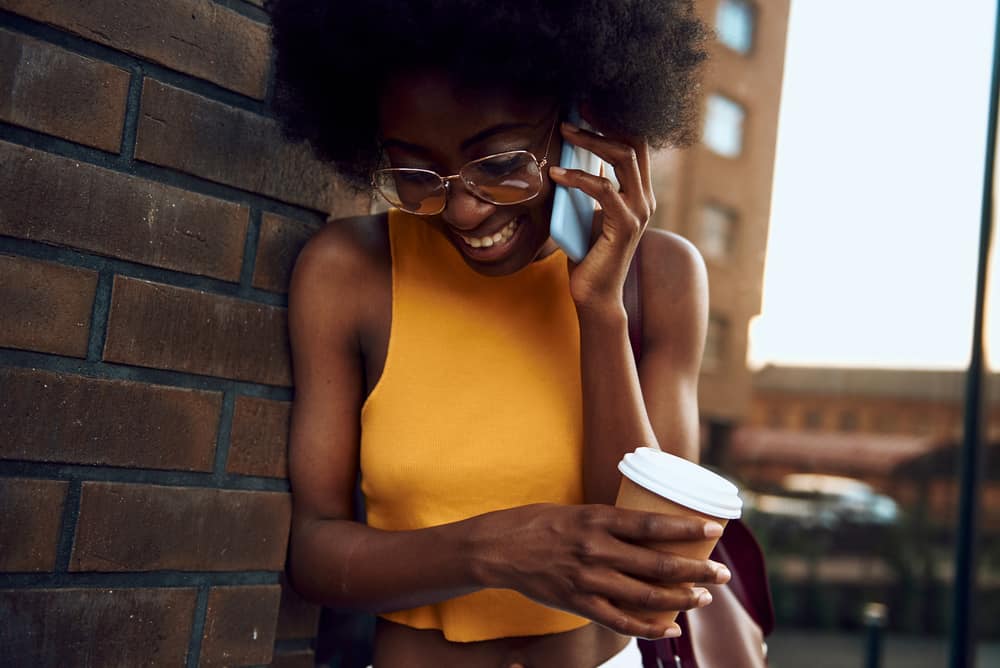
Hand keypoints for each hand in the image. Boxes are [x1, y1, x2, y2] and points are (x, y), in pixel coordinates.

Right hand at [469, 504, 730, 638]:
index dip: (687, 527)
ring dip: (681, 599)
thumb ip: (609, 522)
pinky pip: (621, 622)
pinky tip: (671, 629)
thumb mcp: (577, 511)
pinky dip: (650, 628)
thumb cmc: (539, 523)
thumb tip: (646, 528)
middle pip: (658, 563)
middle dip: (696, 569)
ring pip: (646, 595)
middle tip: (722, 572)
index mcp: (598, 519)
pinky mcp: (579, 603)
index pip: (652, 523)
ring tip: (704, 597)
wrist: (498, 548)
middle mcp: (597, 549)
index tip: (716, 528)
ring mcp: (588, 579)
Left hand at [547, 119, 655, 313]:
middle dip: (605, 120)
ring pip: (623, 159)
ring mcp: (638, 211)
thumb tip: (568, 152)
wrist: (594, 294)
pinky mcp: (625, 225)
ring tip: (564, 132)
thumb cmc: (586, 253)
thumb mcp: (584, 211)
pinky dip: (578, 177)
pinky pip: (604, 189)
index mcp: (638, 192)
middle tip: (577, 107)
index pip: (635, 144)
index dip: (615, 120)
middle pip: (633, 143)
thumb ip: (585, 186)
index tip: (587, 104)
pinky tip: (557, 174)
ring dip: (591, 141)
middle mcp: (644, 198)